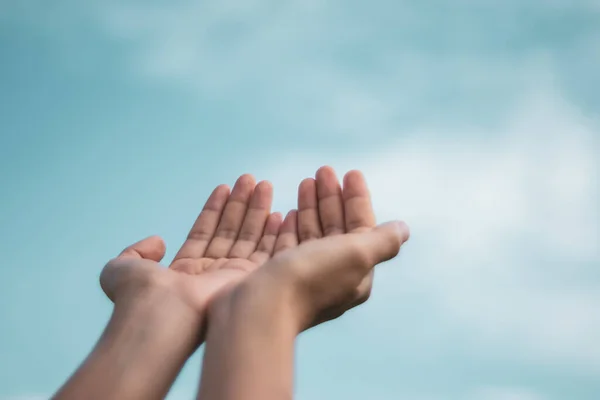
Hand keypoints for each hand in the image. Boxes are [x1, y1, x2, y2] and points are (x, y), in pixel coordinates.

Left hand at [100, 174, 298, 339]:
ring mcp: (231, 278)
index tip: (225, 187)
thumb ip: (136, 251)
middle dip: (240, 204)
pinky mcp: (249, 281)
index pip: (204, 232)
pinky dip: (274, 233)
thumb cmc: (139, 296)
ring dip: (257, 210)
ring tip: (264, 185)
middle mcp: (209, 273)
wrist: (160, 316)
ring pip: (248, 237)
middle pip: (230, 231)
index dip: (215, 209)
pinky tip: (279, 213)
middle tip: (251, 179)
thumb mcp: (121, 268)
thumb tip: (159, 241)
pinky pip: (266, 252)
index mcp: (184, 271)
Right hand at [197, 167, 408, 399]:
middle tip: (323, 170)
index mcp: (354, 273)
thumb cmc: (309, 278)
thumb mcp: (356, 254)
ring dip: (310, 207)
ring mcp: (300, 277)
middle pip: (335, 228)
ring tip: (306, 182)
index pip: (361, 228)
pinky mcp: (275, 275)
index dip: (357, 199)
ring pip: (310, 234)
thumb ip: (382, 240)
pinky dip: (288, 226)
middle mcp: (329, 276)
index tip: (350, 173)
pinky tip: (285, 212)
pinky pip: (286, 245)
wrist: (257, 310)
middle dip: (331, 198)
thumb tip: (403, 229)